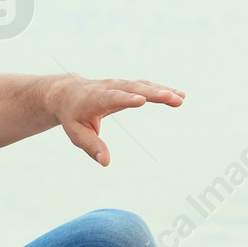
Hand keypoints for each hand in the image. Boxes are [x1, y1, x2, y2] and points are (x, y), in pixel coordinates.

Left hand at [49, 75, 184, 166]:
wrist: (66, 92)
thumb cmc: (72, 116)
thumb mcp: (77, 133)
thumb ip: (91, 146)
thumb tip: (105, 162)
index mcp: (95, 99)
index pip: (113, 98)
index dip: (127, 99)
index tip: (142, 100)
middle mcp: (109, 87)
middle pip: (133, 88)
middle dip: (153, 93)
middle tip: (173, 98)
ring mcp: (119, 84)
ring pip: (142, 85)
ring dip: (162, 90)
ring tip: (181, 97)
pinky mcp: (126, 85)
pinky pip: (145, 85)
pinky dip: (160, 89)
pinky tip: (178, 95)